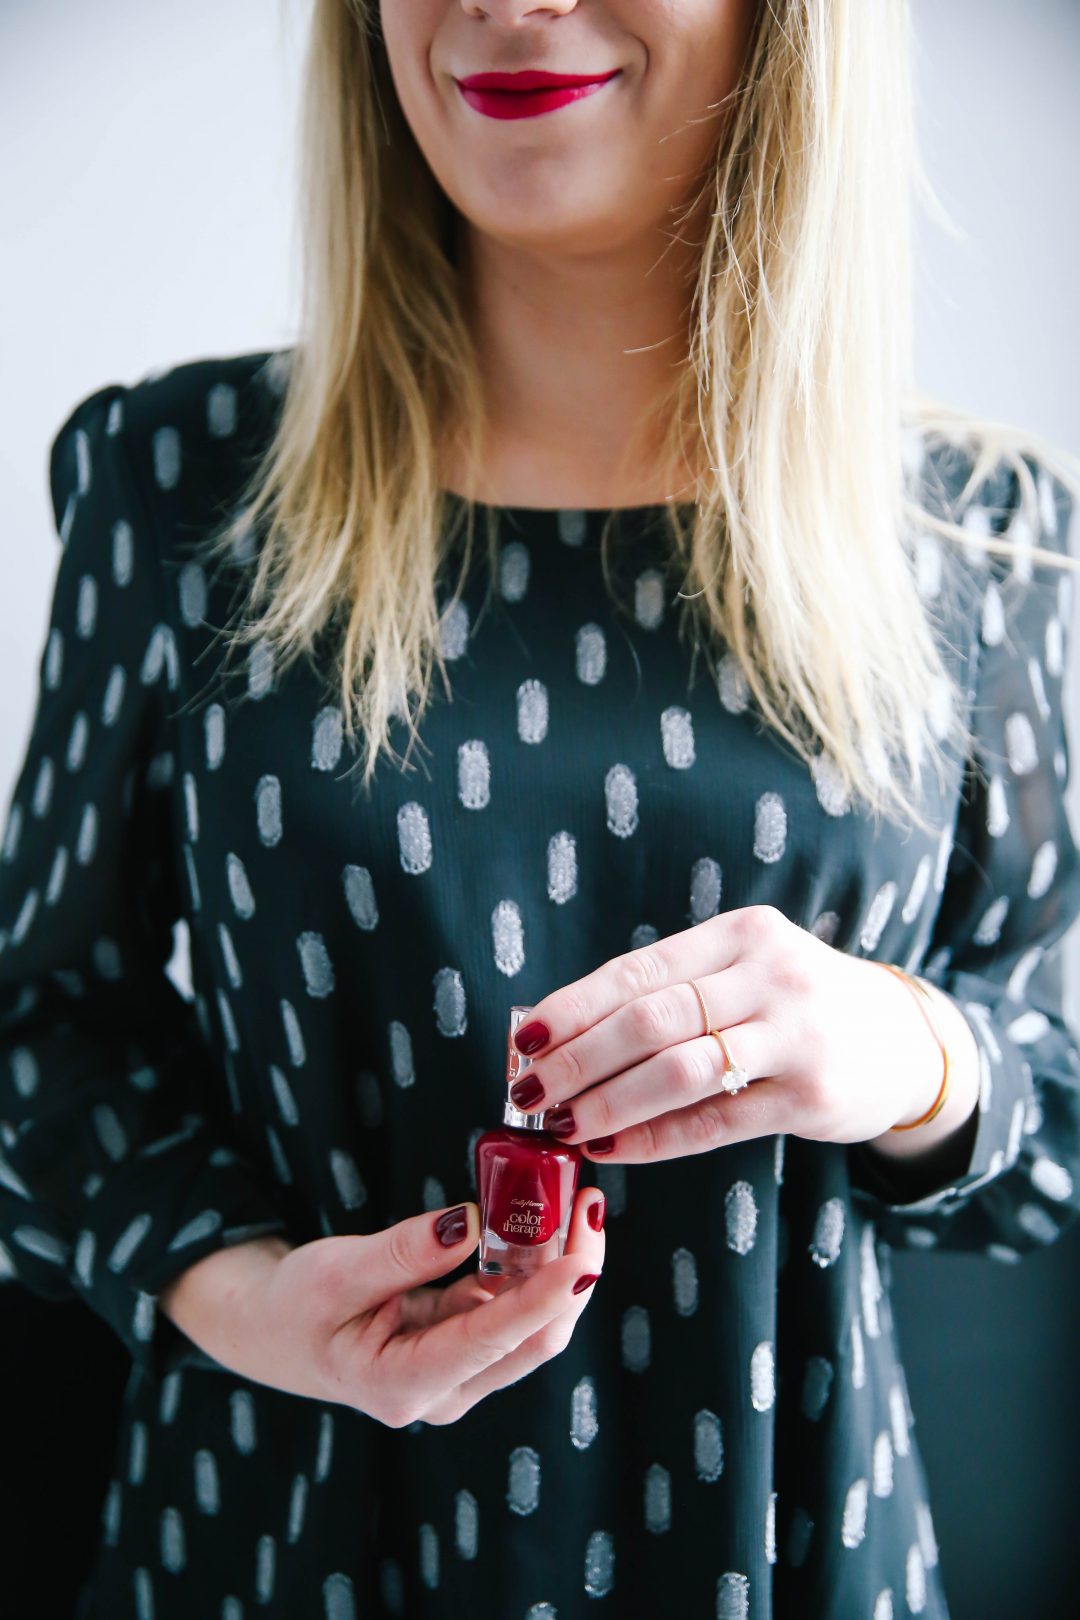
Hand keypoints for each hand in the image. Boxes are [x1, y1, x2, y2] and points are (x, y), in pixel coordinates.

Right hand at [157, 1190, 604, 1426]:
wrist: (274, 1330)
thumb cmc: (295, 1304)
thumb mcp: (336, 1270)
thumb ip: (405, 1251)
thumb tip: (472, 1221)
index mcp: (405, 1385)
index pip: (492, 1344)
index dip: (542, 1300)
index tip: (580, 1259)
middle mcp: (444, 1393)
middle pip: (532, 1340)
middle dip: (570, 1274)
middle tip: (588, 1204)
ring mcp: (460, 1376)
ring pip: (532, 1325)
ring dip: (558, 1265)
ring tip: (575, 1202)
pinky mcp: (466, 1350)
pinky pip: (513, 1309)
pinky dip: (534, 1266)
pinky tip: (545, 1222)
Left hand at [506, 905, 949, 1163]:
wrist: (908, 1040)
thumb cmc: (800, 1003)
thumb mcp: (748, 970)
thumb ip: (675, 991)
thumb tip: (565, 1031)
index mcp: (742, 934)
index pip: (639, 968)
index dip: (575, 1006)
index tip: (524, 1037)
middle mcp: (771, 975)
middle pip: (651, 1019)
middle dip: (579, 1059)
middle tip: (531, 1092)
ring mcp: (797, 1036)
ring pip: (679, 1070)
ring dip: (609, 1101)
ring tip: (564, 1125)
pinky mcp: (812, 1096)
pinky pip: (715, 1121)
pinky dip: (655, 1138)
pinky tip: (615, 1147)